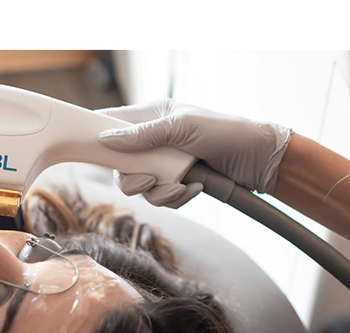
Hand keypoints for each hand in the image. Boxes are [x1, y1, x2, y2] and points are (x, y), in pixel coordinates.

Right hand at [98, 100, 292, 207]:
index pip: (112, 122)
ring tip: (183, 185)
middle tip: (149, 179)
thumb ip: (144, 135)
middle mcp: (154, 141)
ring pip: (139, 187)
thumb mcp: (183, 127)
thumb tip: (106, 139)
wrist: (260, 160)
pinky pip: (161, 198)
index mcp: (152, 117)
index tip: (89, 150)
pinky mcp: (177, 183)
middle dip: (133, 178)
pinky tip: (196, 188)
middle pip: (119, 166)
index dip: (97, 136)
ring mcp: (165, 163)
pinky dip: (177, 197)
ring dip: (160, 192)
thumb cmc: (226, 131)